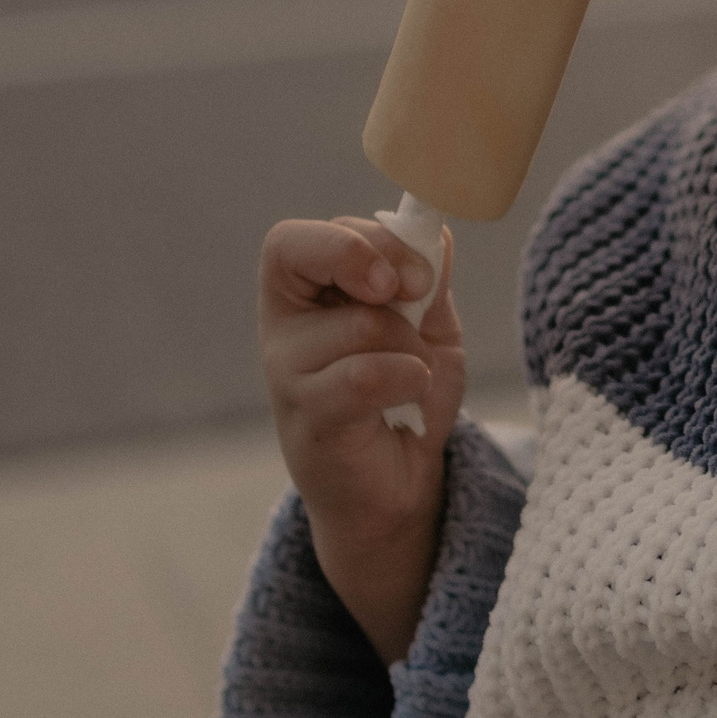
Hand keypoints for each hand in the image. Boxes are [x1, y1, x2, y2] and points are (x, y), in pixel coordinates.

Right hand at [258, 215, 465, 662]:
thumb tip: (435, 231)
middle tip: (416, 296)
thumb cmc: (405, 394)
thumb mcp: (428, 324)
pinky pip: (367, 375)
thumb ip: (427, 277)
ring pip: (361, 323)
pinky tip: (410, 400)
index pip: (292, 240)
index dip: (353, 238)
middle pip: (310, 256)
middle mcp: (281, 331)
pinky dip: (409, 378)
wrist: (399, 486)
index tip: (410, 270)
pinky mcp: (309, 421)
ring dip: (411, 344)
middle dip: (381, 263)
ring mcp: (287, 376)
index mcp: (302, 296)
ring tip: (412, 375)